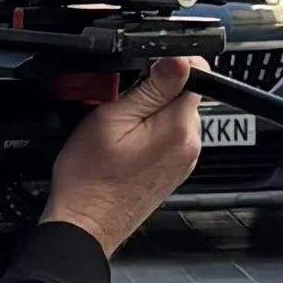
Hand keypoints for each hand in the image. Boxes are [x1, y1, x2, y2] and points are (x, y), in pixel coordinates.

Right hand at [44, 58, 202, 258]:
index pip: (196, 73)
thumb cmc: (90, 179)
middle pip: (184, 94)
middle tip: (120, 104)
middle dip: (156, 89)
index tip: (144, 69)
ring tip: (120, 129)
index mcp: (179, 128)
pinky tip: (125, 145)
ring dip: (151, 111)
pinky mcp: (174, 170)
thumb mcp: (112, 119)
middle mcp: (190, 145)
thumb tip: (180, 58)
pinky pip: (168, 136)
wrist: (85, 224)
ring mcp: (184, 160)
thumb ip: (151, 87)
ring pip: (174, 114)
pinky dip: (150, 132)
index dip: (169, 62)